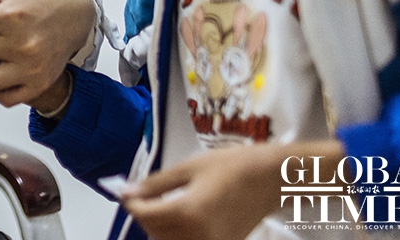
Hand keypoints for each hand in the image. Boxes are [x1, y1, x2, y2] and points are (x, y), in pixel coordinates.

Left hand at [122, 139, 342, 239]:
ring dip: (159, 226)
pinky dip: (177, 233)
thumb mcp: (189, 167)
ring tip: (162, 204)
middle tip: (144, 195)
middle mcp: (198, 235)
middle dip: (144, 214)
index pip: (144, 215)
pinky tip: (181, 215)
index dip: (131, 202)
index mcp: (188, 212)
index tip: (127, 191)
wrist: (272, 178)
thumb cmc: (234, 166)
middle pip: (153, 232)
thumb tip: (129, 191)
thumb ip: (156, 183)